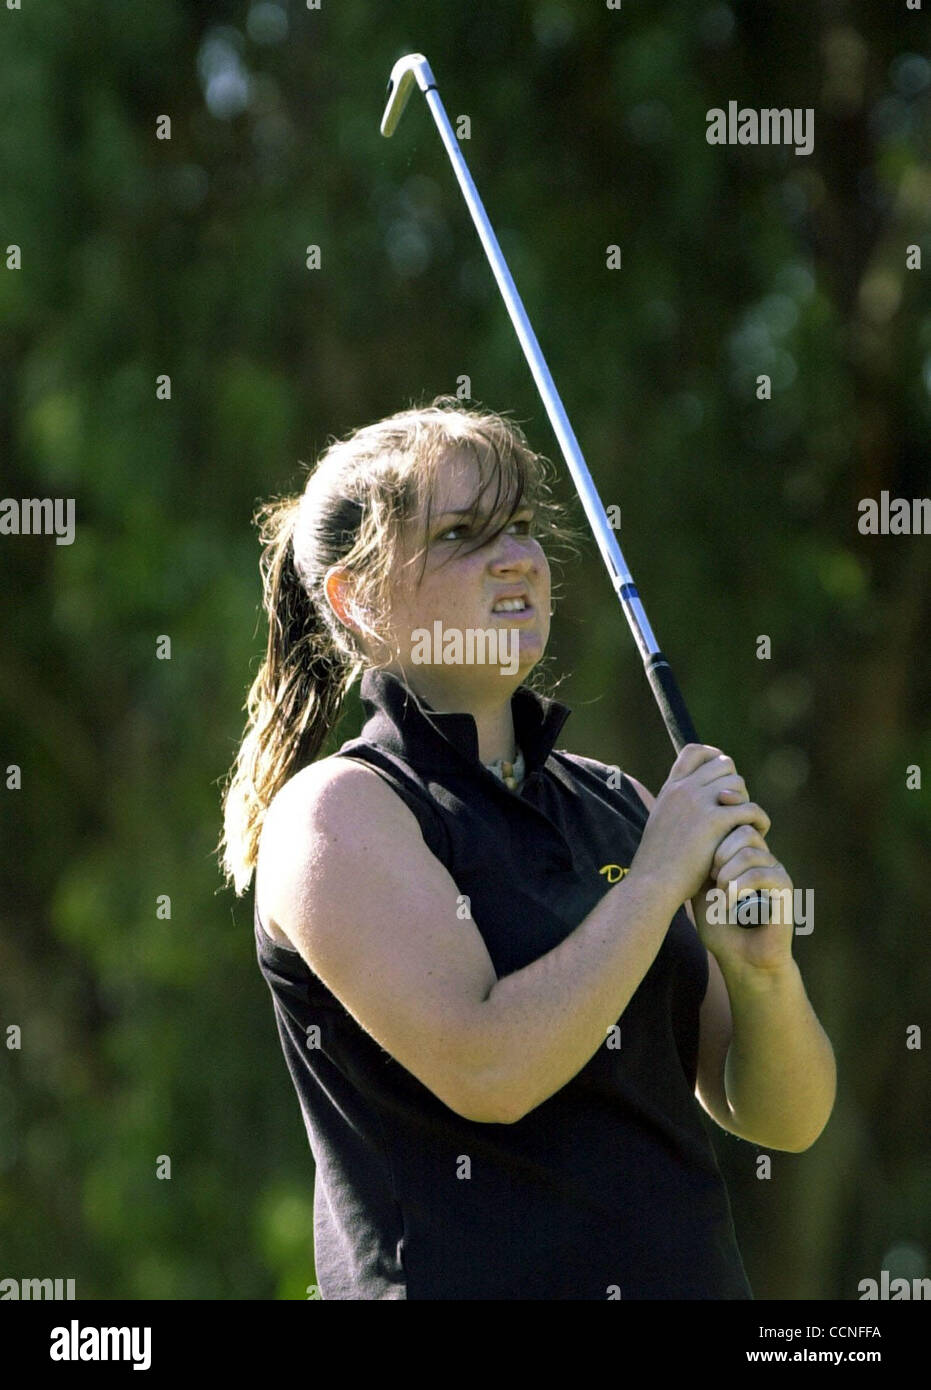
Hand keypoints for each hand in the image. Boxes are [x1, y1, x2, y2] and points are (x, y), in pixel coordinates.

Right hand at [630, 744, 770, 906]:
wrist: (653, 883)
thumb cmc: (658, 863)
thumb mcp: (661, 824)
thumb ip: (678, 808)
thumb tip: (700, 803)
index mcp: (671, 788)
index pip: (694, 752)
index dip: (714, 757)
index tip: (722, 777)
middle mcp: (684, 789)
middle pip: (724, 765)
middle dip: (735, 785)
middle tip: (736, 810)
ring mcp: (698, 803)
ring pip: (739, 784)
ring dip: (747, 802)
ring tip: (747, 823)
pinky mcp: (714, 821)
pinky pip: (749, 809)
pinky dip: (759, 820)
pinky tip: (759, 833)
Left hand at [691, 785, 795, 973]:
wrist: (741, 959)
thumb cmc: (719, 926)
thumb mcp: (700, 889)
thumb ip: (698, 862)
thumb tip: (684, 831)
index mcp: (744, 855)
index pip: (734, 822)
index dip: (719, 827)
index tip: (700, 843)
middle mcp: (763, 859)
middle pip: (744, 830)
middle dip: (720, 851)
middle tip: (710, 876)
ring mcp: (775, 871)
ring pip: (751, 852)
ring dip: (728, 872)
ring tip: (719, 892)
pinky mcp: (785, 889)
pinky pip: (763, 873)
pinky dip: (740, 886)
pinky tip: (727, 901)